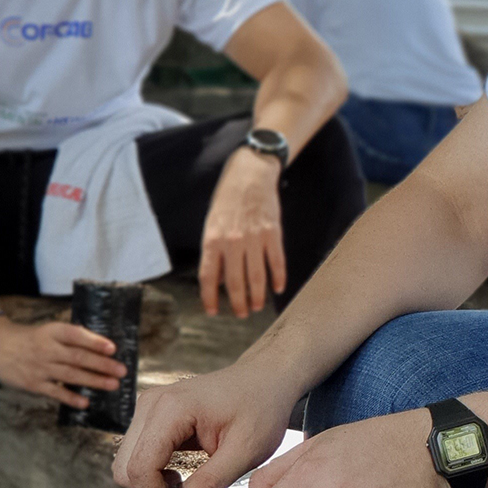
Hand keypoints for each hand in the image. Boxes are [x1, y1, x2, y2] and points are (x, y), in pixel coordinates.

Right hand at [0, 316, 124, 407]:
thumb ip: (71, 339)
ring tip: (113, 384)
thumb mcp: (49, 331)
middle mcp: (46, 349)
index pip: (75, 335)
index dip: (94, 341)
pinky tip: (86, 403)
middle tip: (122, 370)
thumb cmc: (31, 339)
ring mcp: (40, 368)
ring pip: (71, 375)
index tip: (112, 348)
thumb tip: (102, 349)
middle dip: (102, 365)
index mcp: (52, 332)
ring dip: (94, 381)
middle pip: (77, 357)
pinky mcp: (34, 384)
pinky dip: (71, 397)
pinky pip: (55, 392)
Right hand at [113, 362, 295, 487]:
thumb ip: (211, 483)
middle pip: (125, 468)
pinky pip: (138, 454)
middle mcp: (151, 404)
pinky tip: (181, 476)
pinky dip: (154, 473)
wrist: (266, 380)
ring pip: (127, 463)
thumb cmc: (261, 407)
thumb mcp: (245, 451)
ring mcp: (148, 408)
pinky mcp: (152, 416)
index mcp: (171, 409)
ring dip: (151, 485)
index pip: (139, 467)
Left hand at [199, 148, 286, 317]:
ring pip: (256, 277)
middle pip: (235, 282)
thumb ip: (214, 250)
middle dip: (238, 302)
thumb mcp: (212, 223)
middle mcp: (232, 242)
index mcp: (212, 239)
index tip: (212, 311)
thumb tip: (219, 279)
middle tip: (241, 314)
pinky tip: (278, 289)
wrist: (250, 174)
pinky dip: (278, 278)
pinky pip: (276, 262)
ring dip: (257, 296)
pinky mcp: (273, 234)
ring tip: (257, 307)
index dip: (209, 298)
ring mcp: (254, 238)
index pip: (208, 277)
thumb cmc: (227, 199)